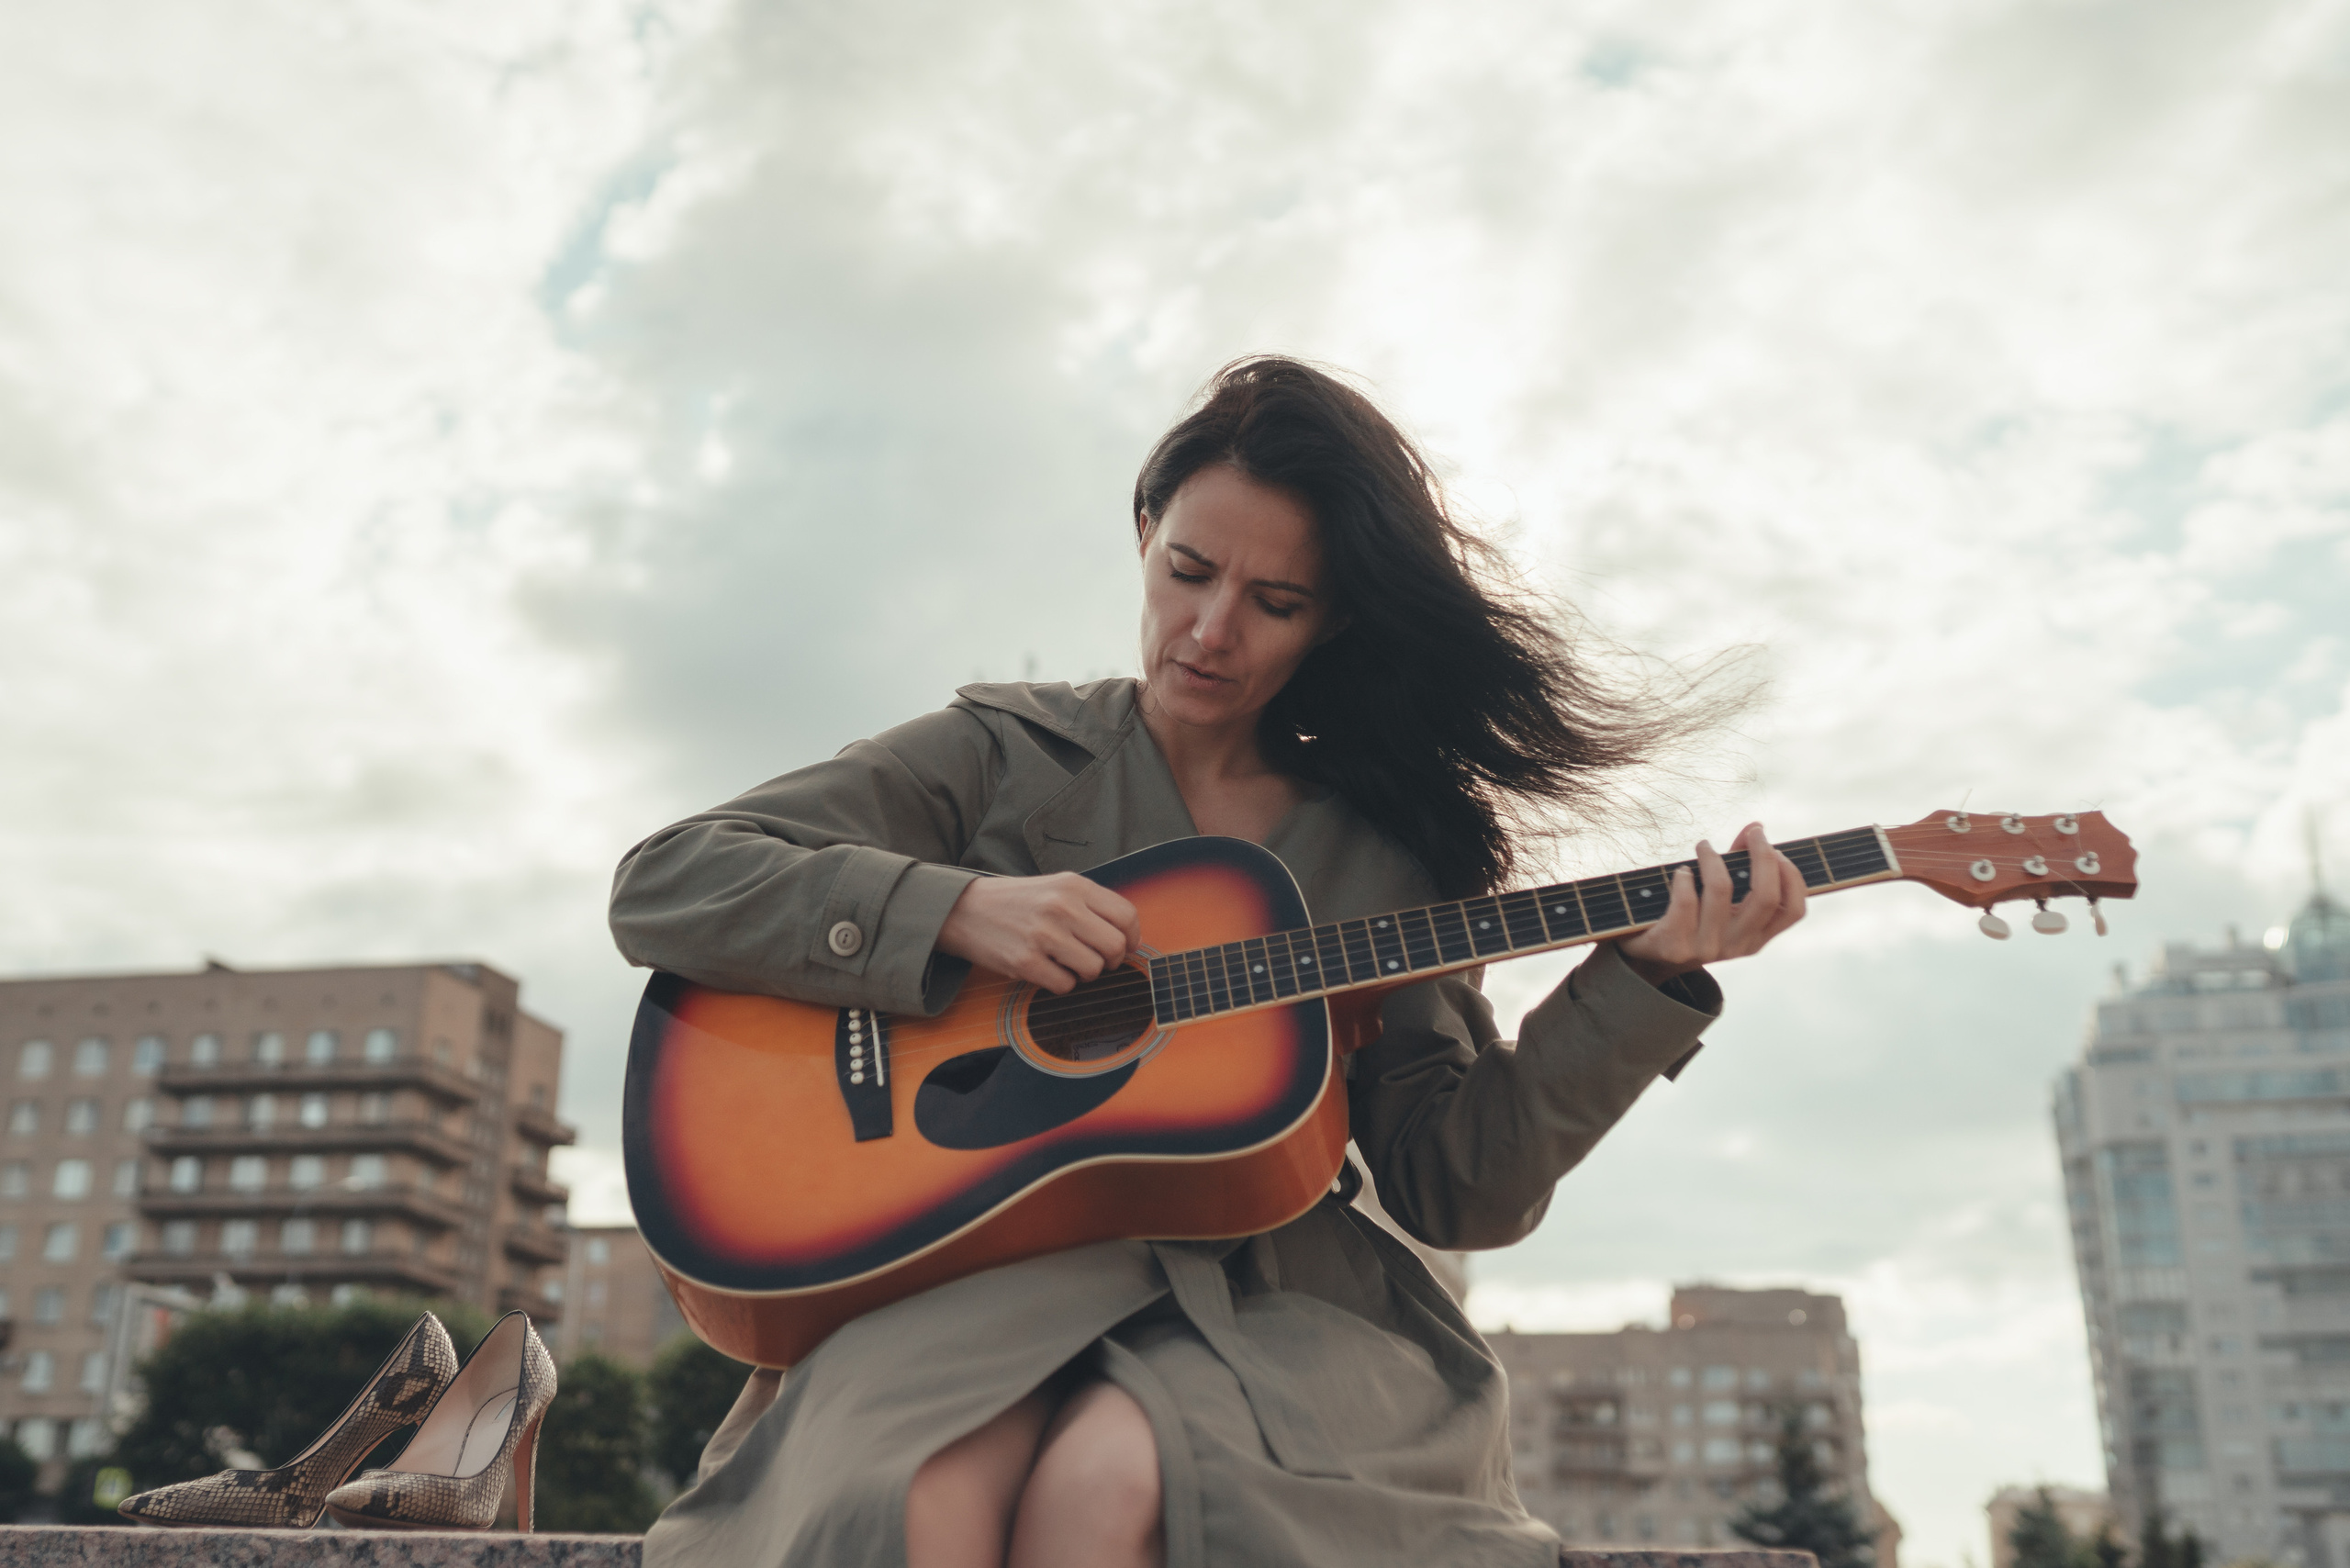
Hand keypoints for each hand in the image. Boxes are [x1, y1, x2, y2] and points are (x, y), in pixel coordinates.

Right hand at [936, 873, 1142, 994]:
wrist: (965, 910)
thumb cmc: (1017, 901)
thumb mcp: (1056, 887)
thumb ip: (1091, 905)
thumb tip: (1128, 936)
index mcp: (1074, 886)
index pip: (1126, 916)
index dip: (1132, 938)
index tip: (1125, 947)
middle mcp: (1062, 907)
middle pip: (1115, 946)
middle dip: (1111, 961)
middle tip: (1096, 960)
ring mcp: (1044, 935)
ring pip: (1093, 969)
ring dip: (1085, 974)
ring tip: (1067, 963)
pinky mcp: (1026, 962)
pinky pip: (1065, 985)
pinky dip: (1061, 984)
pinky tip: (1047, 969)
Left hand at [1613, 822, 1807, 985]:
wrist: (1647, 955)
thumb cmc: (1691, 917)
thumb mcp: (1720, 898)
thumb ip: (1740, 862)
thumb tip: (1757, 825)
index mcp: (1756, 938)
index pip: (1793, 911)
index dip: (1792, 876)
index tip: (1777, 850)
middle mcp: (1737, 947)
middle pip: (1765, 897)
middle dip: (1762, 856)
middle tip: (1753, 833)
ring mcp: (1707, 949)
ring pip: (1722, 890)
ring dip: (1713, 859)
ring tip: (1703, 846)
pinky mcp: (1675, 945)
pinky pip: (1686, 900)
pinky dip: (1684, 877)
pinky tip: (1681, 871)